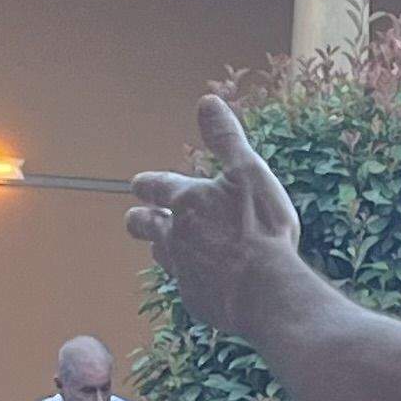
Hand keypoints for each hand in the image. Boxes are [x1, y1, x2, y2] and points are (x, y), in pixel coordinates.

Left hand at [126, 96, 316, 339]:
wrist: (266, 292)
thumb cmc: (261, 229)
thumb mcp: (249, 172)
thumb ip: (226, 139)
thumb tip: (208, 102)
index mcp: (188, 202)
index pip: (158, 188)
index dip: (148, 185)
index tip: (138, 184)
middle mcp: (177, 236)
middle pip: (147, 226)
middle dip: (140, 220)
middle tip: (134, 219)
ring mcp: (184, 270)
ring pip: (164, 256)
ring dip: (164, 249)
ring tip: (165, 248)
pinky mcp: (197, 299)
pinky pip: (188, 285)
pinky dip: (192, 278)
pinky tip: (201, 281)